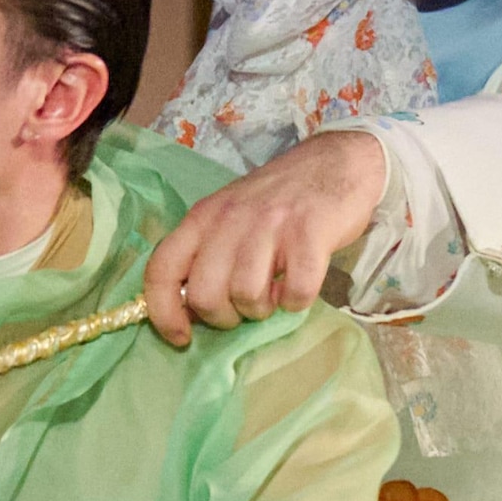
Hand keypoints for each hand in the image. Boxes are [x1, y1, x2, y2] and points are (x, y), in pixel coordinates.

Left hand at [142, 129, 391, 342]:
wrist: (340, 162)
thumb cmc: (281, 200)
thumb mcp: (230, 216)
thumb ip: (207, 253)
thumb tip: (190, 309)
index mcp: (203, 217)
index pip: (162, 270)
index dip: (163, 312)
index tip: (181, 337)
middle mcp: (230, 219)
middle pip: (204, 295)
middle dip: (224, 317)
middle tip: (245, 306)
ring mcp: (270, 226)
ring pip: (247, 296)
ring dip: (263, 309)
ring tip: (275, 291)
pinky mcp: (309, 234)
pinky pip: (295, 293)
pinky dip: (297, 301)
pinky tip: (299, 284)